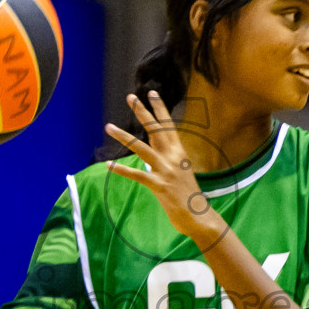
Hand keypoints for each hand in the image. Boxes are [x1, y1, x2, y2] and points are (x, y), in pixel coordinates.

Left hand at [104, 92, 219, 244]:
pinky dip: (122, 170)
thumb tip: (149, 149)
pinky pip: (137, 175)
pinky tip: (108, 165)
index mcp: (179, 152)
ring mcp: (166, 170)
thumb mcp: (178, 170)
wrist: (199, 215)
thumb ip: (164, 158)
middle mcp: (173, 157)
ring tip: (109, 127)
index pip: (168, 125)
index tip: (152, 92)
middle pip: (155, 129)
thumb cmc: (187, 194)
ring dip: (124, 137)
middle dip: (142, 112)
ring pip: (141, 148)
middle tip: (130, 97)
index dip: (159, 108)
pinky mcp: (159, 185)